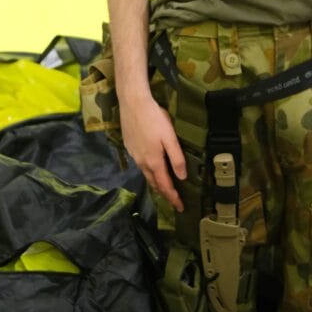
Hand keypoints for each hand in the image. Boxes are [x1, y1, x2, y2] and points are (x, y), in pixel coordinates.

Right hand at [120, 96, 186, 210]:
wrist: (132, 103)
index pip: (165, 186)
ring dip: (156, 182)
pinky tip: (151, 165)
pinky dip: (148, 170)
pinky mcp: (129, 147)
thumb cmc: (154, 118)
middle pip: (154, 183)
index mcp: (154, 162)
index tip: (180, 208)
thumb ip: (176, 158)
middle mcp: (142, 162)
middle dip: (164, 193)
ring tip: (164, 186)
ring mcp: (134, 155)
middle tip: (174, 200)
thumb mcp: (170, 137)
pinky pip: (140, 164)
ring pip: (146, 174)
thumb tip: (182, 177)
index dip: (173, 198)